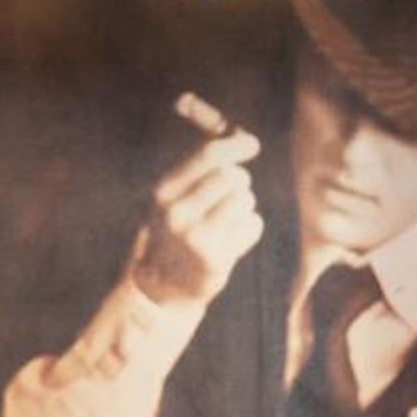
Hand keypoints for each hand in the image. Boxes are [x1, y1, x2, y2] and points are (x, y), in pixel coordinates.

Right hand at [128, 130, 263, 310]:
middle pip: (232, 177)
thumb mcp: (174, 194)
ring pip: (245, 199)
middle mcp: (177, 214)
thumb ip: (200, 161)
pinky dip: (249, 229)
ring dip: (244, 206)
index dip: (235, 145)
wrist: (163, 288)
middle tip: (230, 194)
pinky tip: (231, 240)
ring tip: (227, 220)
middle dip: (239, 181)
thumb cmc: (177, 229)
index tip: (252, 144)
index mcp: (163, 192)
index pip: (208, 156)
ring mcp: (195, 238)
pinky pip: (253, 225)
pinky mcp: (215, 260)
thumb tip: (235, 128)